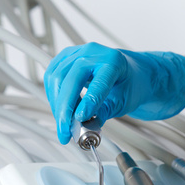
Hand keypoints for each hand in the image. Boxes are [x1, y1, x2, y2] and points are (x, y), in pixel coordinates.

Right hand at [44, 42, 184, 143]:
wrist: (132, 72)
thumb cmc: (131, 83)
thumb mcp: (124, 101)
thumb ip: (105, 112)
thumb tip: (87, 127)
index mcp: (113, 61)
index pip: (97, 83)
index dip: (86, 102)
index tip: (79, 119)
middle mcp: (93, 53)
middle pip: (70, 79)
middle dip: (64, 109)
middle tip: (64, 131)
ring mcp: (78, 53)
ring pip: (56, 78)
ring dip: (57, 104)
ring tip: (64, 123)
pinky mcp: (66, 58)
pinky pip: (52, 76)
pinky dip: (53, 95)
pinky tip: (61, 108)